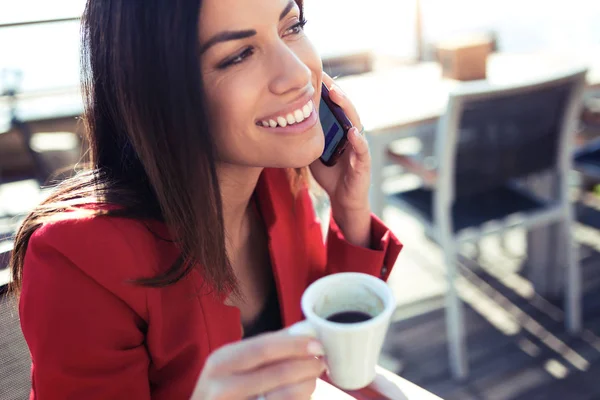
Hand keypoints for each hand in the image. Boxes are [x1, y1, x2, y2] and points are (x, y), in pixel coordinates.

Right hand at [191, 330, 326, 399]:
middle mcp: (221, 386)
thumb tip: (303, 330)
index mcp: (221, 361)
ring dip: (306, 387)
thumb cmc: (224, 387)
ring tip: (312, 380)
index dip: (294, 345)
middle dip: (305, 366)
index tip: (317, 344)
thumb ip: (264, 346)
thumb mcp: (233, 363)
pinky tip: (302, 396)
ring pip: (283, 396)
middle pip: (276, 373)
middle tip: (321, 362)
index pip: (263, 348)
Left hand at [310, 72, 371, 245]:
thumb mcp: (312, 151)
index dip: (326, 90)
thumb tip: (283, 122)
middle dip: (335, 91)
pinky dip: (358, 141)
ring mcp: (358, 147)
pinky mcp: (363, 163)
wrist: (343, 199)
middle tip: (323, 76)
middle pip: (344, 108)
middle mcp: (351, 133)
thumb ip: (305, 136)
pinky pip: (362, 150)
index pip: (334, 105)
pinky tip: (352, 132)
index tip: (313, 73)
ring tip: (336, 94)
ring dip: (346, 108)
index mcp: (340, 128)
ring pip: (355, 122)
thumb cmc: (330, 173)